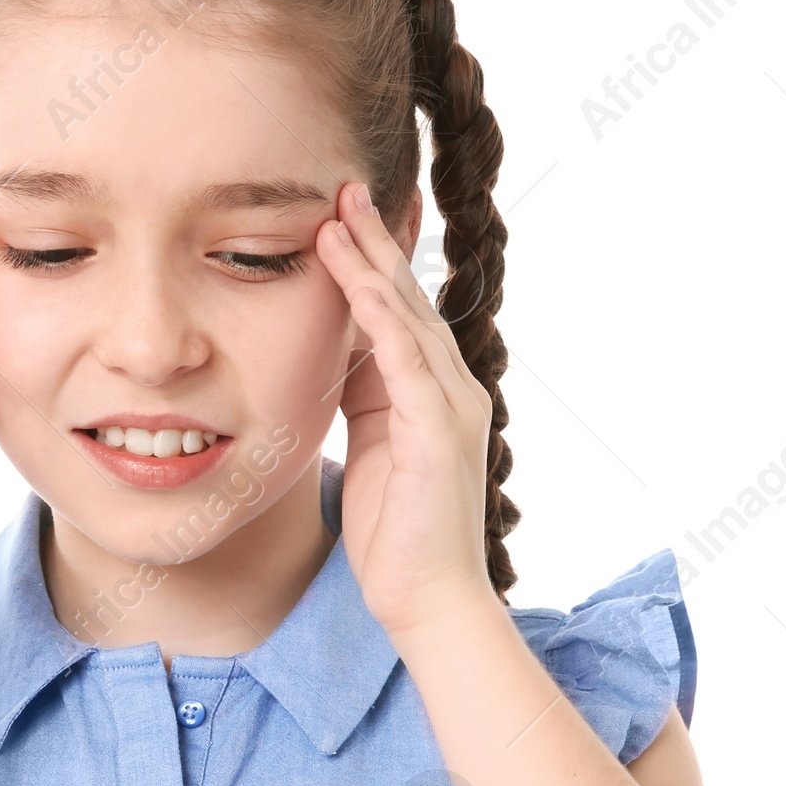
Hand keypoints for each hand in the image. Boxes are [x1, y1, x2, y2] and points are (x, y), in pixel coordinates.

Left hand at [316, 180, 495, 641]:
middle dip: (375, 241)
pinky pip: (407, 361)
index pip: (399, 311)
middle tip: (345, 187)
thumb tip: (336, 354)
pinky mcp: (437, 432)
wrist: (427, 599)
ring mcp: (449, 406)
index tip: (346, 213)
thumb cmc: (396, 533)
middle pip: (408, 298)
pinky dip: (382, 318)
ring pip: (408, 317)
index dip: (374, 261)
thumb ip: (362, 398)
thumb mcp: (371, 448)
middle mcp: (449, 388)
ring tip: (339, 215)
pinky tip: (358, 281)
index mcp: (428, 393)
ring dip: (372, 263)